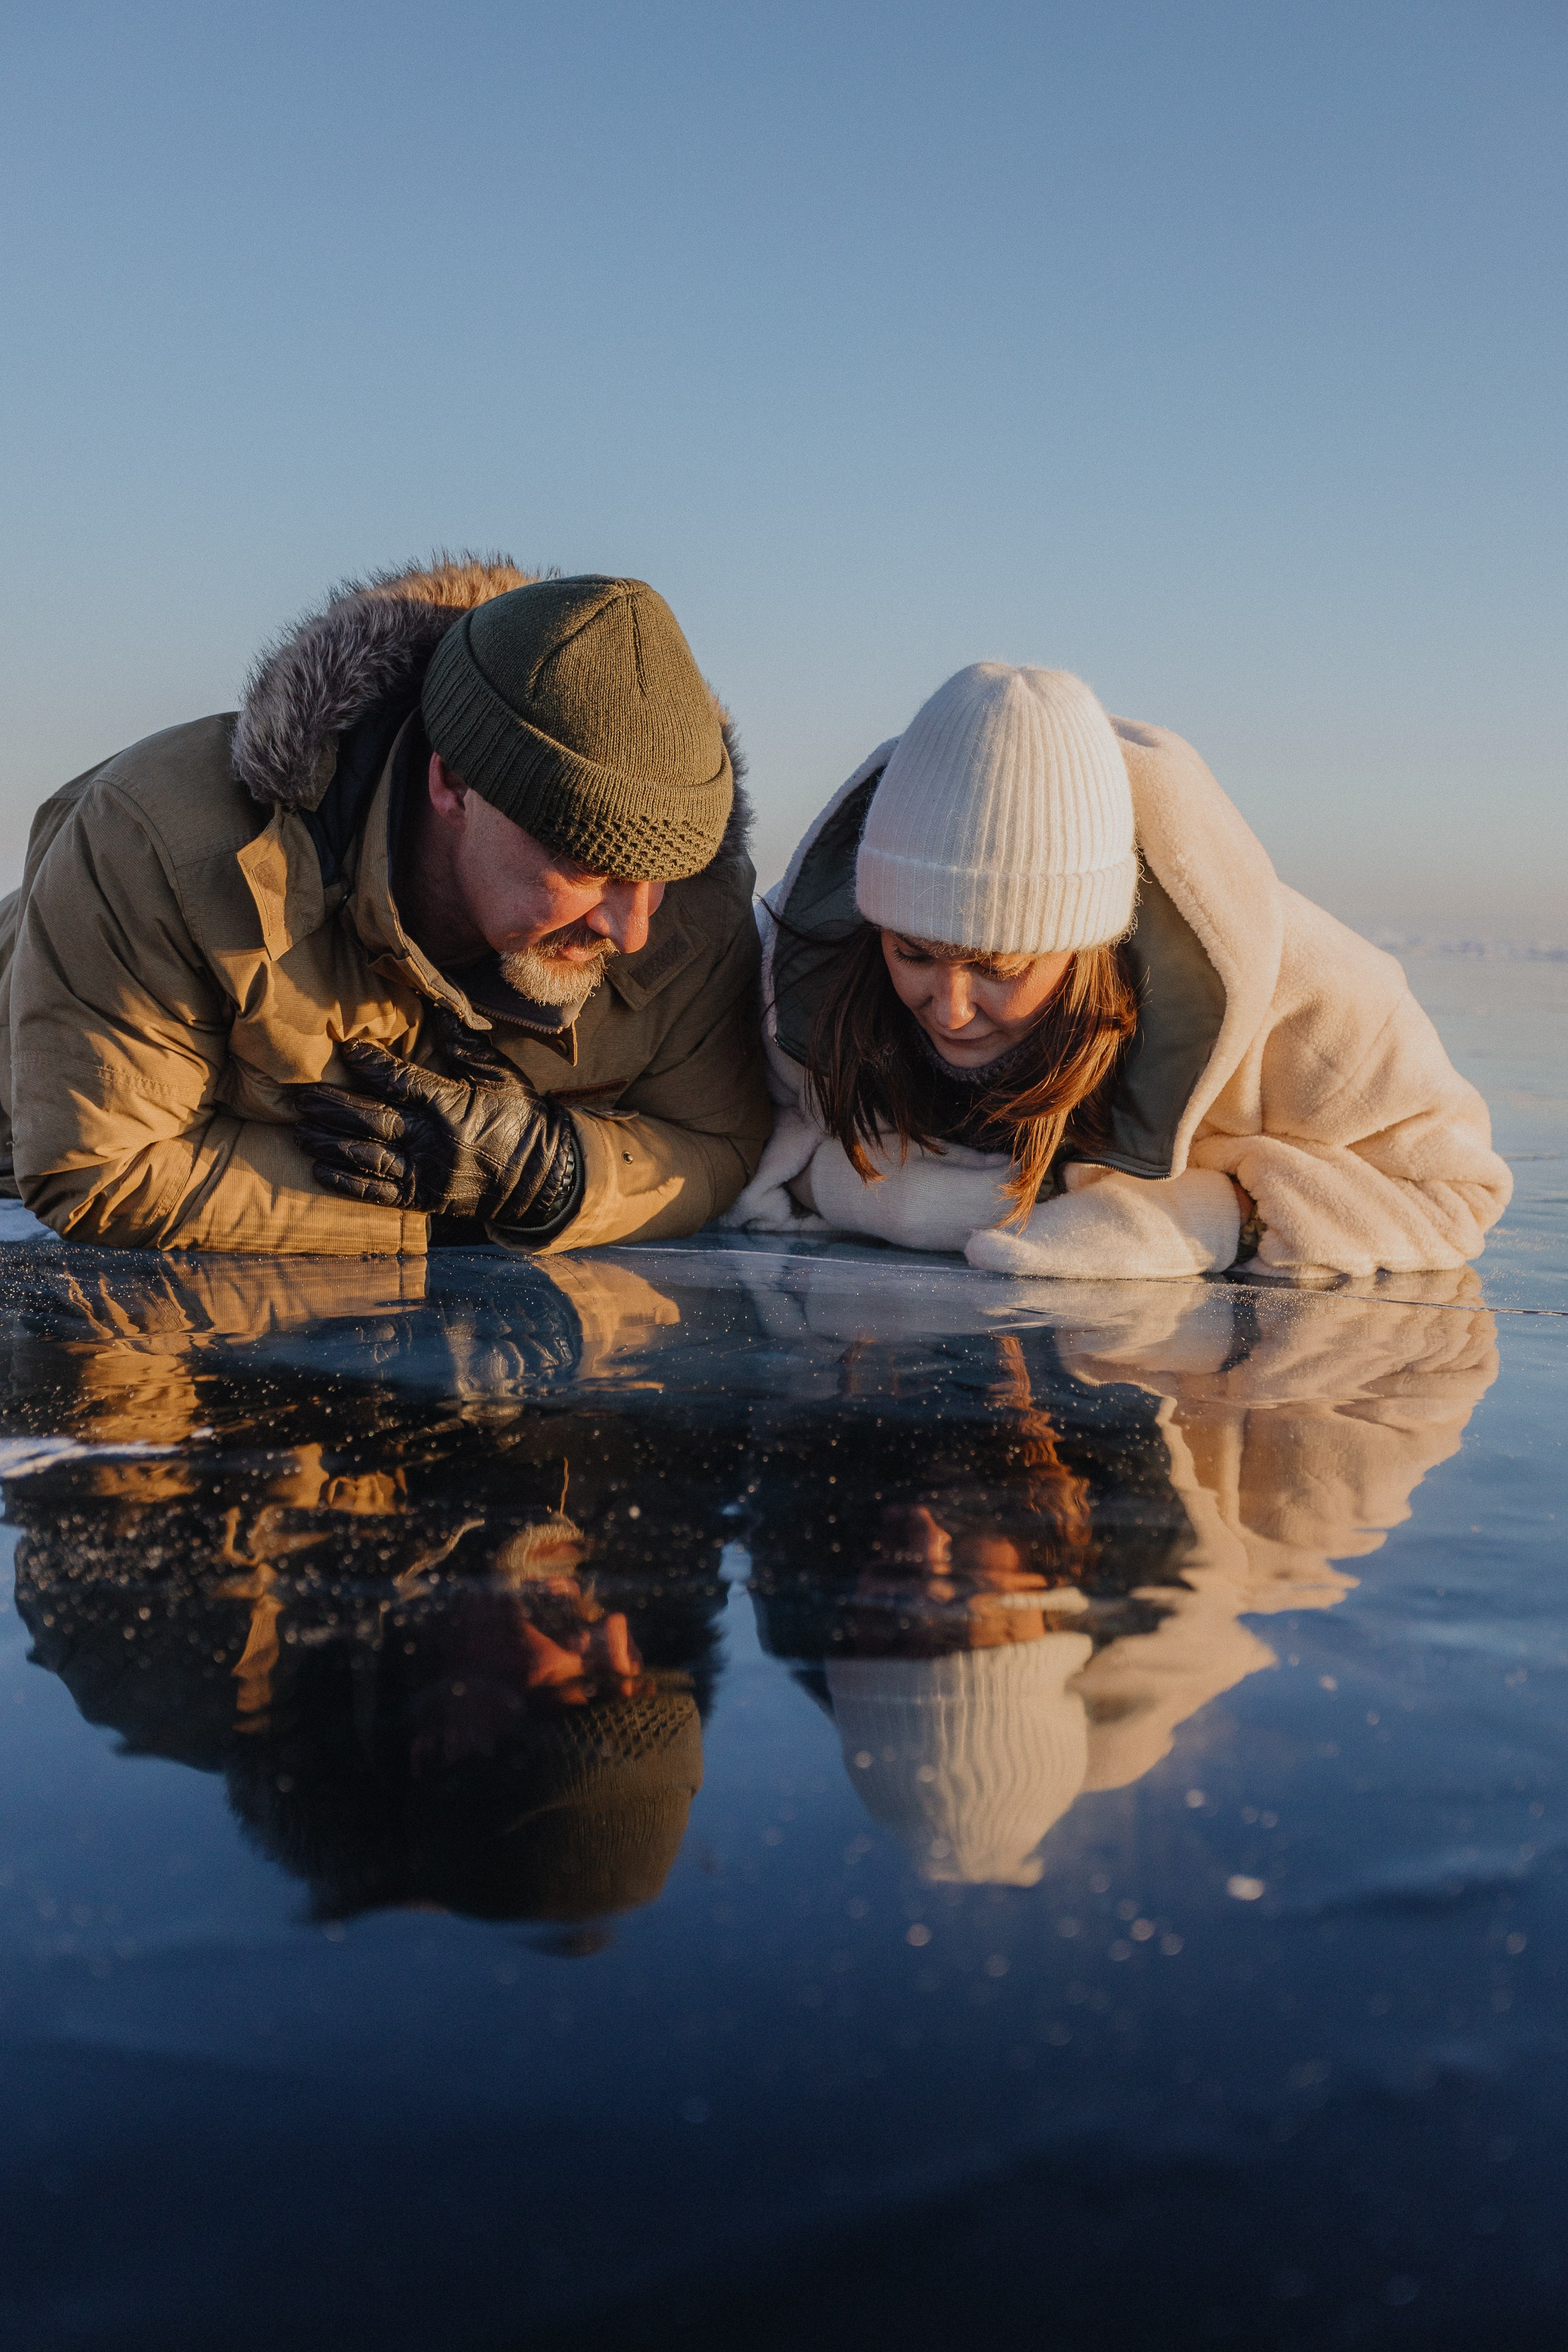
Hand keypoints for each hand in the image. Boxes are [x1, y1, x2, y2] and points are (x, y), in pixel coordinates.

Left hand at [297, 1013, 577, 1225]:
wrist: (542, 1178)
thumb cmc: (520, 1118)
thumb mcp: (499, 1076)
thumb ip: (464, 1045)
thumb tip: (437, 1006)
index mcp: (453, 1105)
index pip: (402, 1082)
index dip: (372, 1065)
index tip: (348, 1051)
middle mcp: (435, 1141)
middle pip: (373, 1120)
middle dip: (334, 1107)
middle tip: (303, 1097)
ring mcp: (427, 1173)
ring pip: (367, 1157)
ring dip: (330, 1144)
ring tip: (301, 1131)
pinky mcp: (424, 1199)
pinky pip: (378, 1194)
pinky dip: (347, 1184)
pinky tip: (320, 1172)